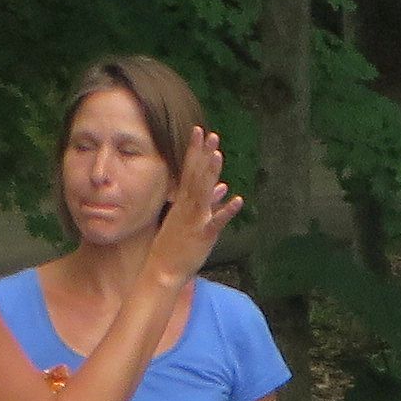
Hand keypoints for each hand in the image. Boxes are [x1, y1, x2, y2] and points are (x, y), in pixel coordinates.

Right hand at [146, 127, 238, 280]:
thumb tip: (223, 187)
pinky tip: (237, 199)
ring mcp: (195, 219)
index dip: (195, 151)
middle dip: (203, 154)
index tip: (199, 131)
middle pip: (196, 176)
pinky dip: (226, 211)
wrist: (162, 269)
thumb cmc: (176, 245)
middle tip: (210, 134)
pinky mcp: (203, 235)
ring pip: (203, 193)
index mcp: (185, 202)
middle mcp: (188, 207)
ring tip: (218, 155)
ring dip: (210, 174)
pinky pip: (216, 222)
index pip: (190, 170)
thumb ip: (209, 202)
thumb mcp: (189, 219)